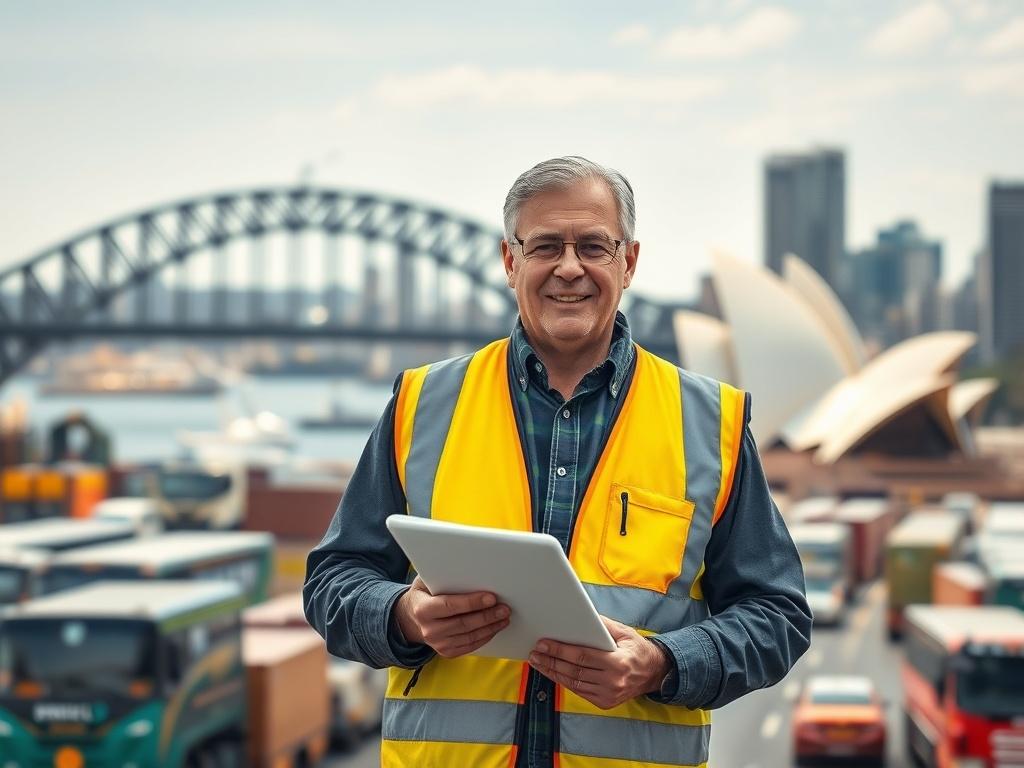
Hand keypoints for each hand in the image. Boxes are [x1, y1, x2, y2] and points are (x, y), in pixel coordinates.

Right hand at [393, 576, 510, 657]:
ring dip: (490, 627)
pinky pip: (470, 646)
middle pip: (464, 624)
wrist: (410, 619)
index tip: (491, 598)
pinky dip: (485, 637)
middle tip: (504, 608)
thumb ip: (442, 576)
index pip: (451, 606)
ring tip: (504, 617)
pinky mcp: (446, 652)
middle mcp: (429, 630)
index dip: (472, 602)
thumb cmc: (423, 595)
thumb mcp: (425, 582)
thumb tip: (465, 567)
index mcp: (423, 609)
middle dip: (488, 616)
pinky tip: (494, 628)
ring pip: (470, 637)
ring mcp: (438, 644)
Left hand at [528, 616, 670, 709]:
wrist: (654, 673)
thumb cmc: (638, 650)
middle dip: (551, 661)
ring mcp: (608, 695)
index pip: (582, 656)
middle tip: (535, 653)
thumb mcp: (624, 632)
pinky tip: (553, 672)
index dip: (560, 650)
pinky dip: (564, 681)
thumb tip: (581, 616)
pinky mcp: (604, 702)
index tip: (543, 644)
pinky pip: (579, 691)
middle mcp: (612, 682)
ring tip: (538, 662)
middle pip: (574, 671)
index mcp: (618, 663)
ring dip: (553, 672)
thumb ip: (602, 625)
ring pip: (573, 683)